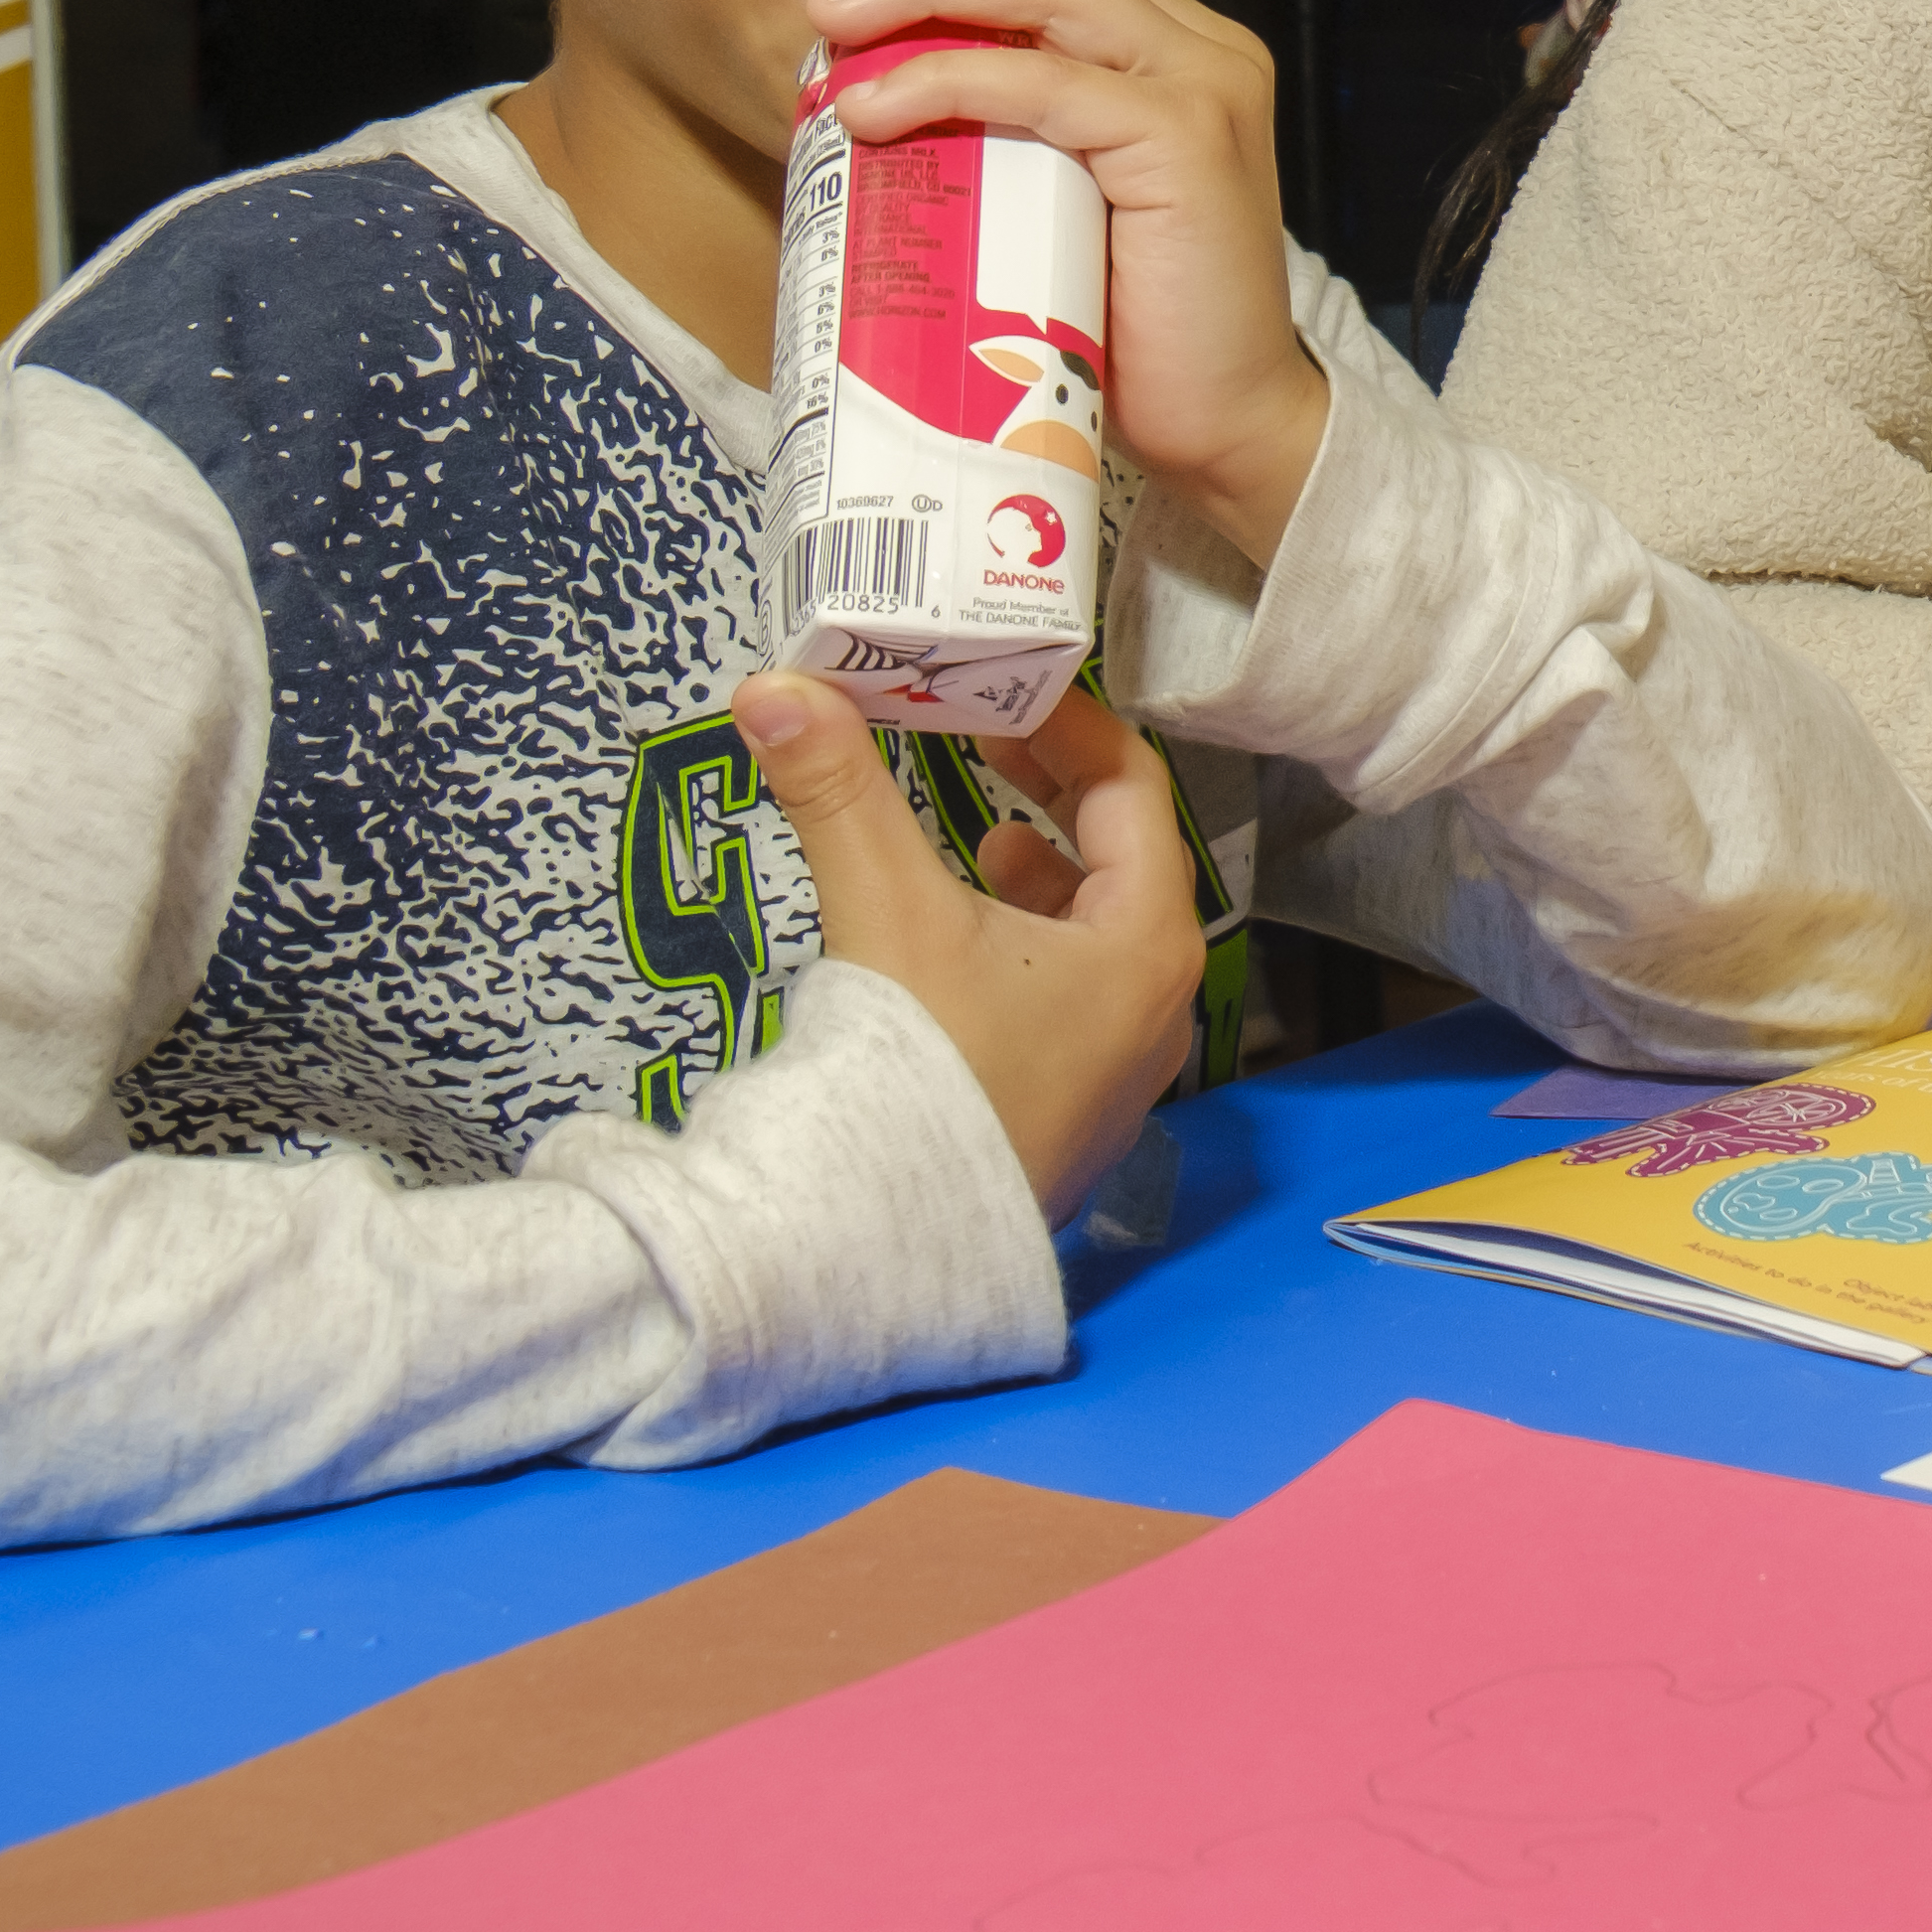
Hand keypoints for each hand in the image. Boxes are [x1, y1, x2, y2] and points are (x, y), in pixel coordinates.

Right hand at [737, 672, 1208, 1225]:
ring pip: (1100, 932)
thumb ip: (838, 791)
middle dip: (1055, 795)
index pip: (1134, 791)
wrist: (886, 1242)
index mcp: (1148, 940)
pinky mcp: (1071, 1112)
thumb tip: (775, 689)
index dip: (1067, 728)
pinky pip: (1072, 997)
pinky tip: (968, 941)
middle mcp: (1156, 1002)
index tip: (1002, 693)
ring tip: (985, 837)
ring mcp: (1120, 1065)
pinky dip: (1029, 946)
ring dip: (1045, 874)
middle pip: (1127, 859)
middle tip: (988, 743)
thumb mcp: (887, 909)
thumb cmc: (920, 1070)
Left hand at [809, 0, 1329, 562]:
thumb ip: (1011, 131)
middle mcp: (1208, 48)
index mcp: (1183, 50)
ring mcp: (1208, 87)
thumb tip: (869, 92)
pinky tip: (879, 105)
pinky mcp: (1189, 141)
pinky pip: (1050, 82)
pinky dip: (951, 77)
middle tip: (831, 2)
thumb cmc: (1130, 327)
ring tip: (839, 29)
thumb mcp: (1061, 197)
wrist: (1225, 423)